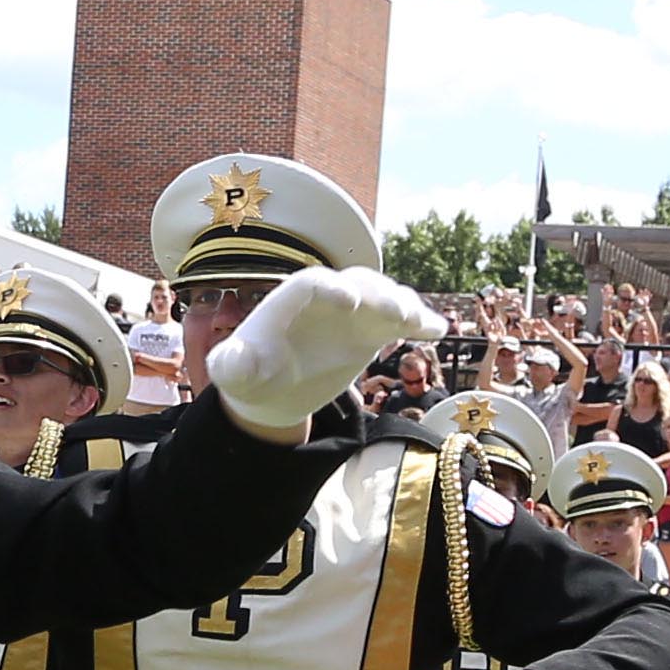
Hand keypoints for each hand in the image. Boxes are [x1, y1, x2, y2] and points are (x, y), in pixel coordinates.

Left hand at [212, 264, 439, 436]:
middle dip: (375, 293)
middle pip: (357, 282)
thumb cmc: (252, 374)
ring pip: (384, 297)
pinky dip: (421, 322)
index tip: (348, 302)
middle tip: (393, 312)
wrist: (275, 387)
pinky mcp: (374, 329)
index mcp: (289, 301)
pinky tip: (438, 331)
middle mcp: (327, 298)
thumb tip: (230, 362)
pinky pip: (402, 320)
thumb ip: (231, 366)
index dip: (329, 288)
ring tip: (415, 321)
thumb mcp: (235, 374)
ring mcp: (355, 311)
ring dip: (403, 305)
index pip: (310, 284)